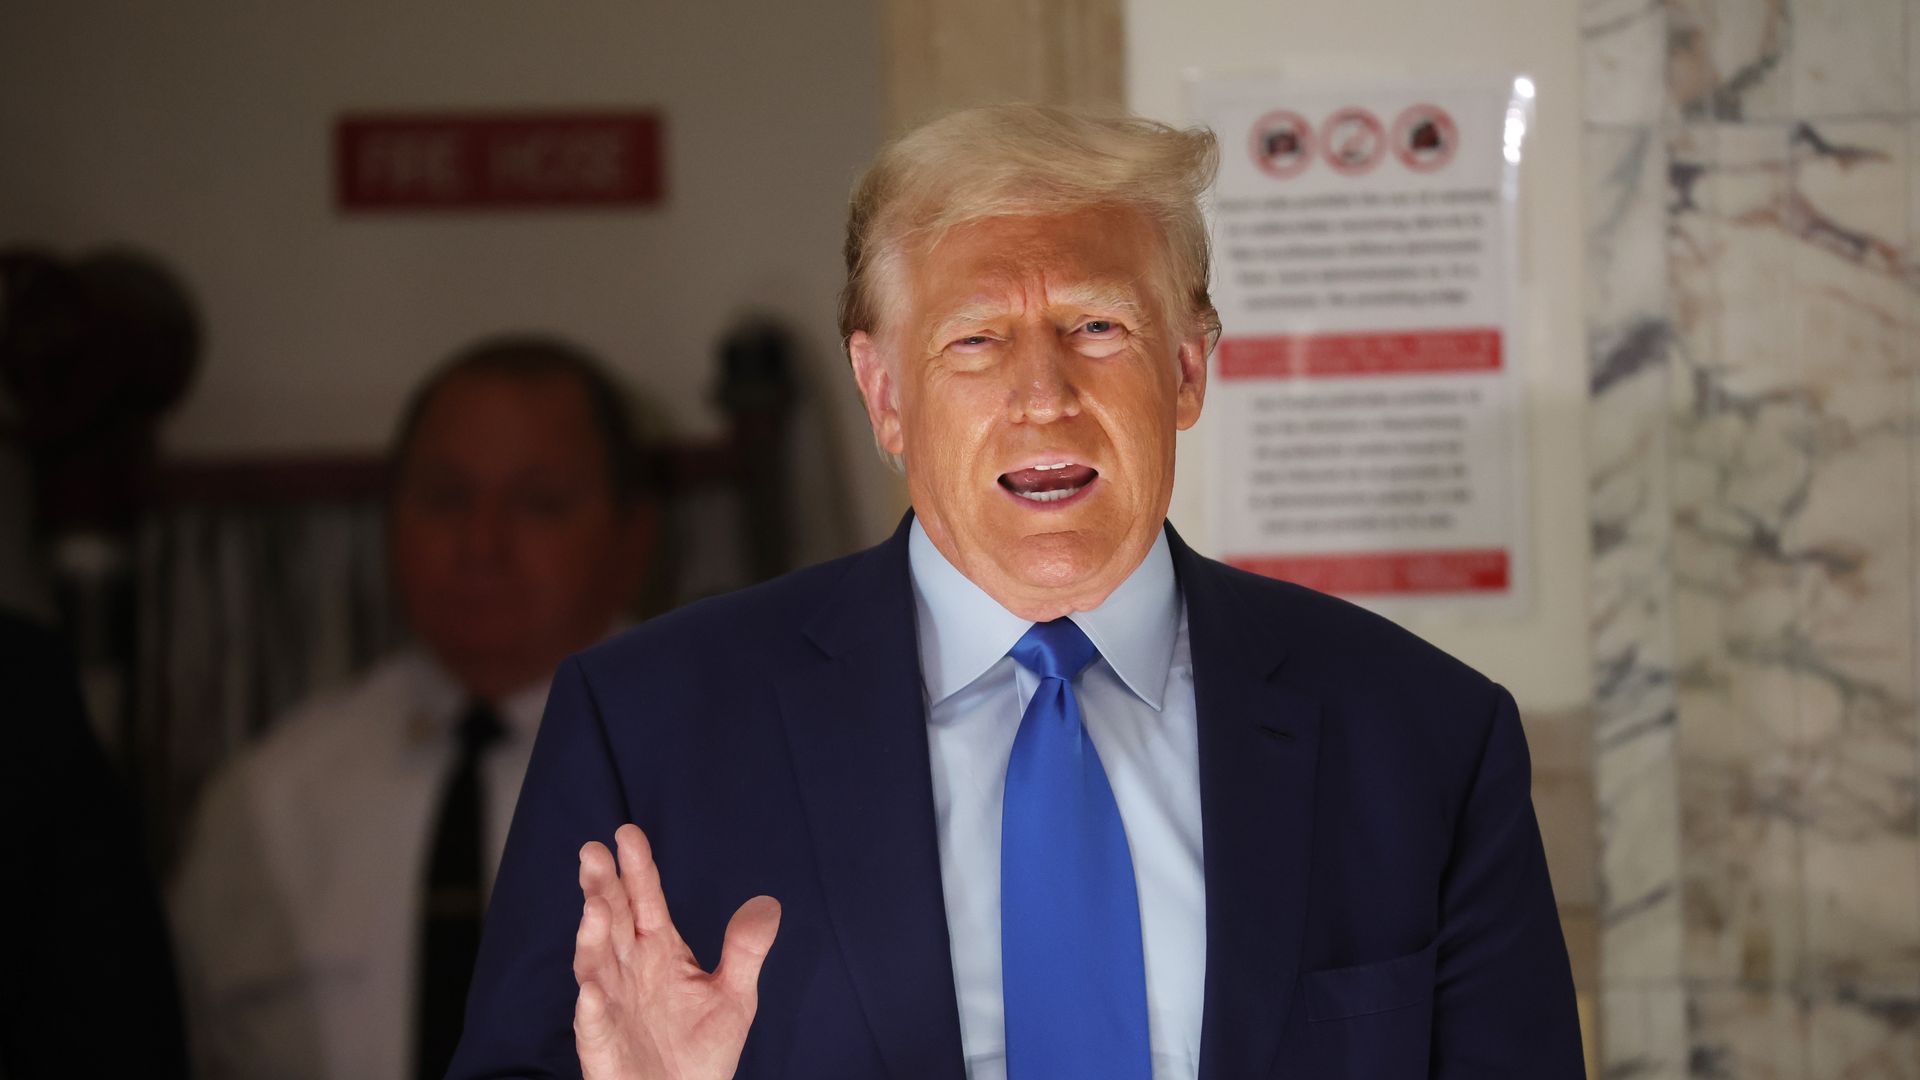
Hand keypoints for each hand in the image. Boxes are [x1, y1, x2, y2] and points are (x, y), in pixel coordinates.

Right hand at [573, 824, 781, 1079]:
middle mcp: (630, 969)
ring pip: (596, 963)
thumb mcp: (735, 995)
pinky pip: (594, 1022)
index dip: (638, 870)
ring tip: (594, 907)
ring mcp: (613, 1004)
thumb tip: (768, 903)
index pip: (646, 901)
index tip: (628, 835)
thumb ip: (746, 949)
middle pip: (612, 921)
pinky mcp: (603, 1042)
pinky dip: (592, 1006)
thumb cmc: (700, 1052)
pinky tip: (592, 990)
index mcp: (660, 950)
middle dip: (603, 888)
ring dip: (591, 936)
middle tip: (594, 853)